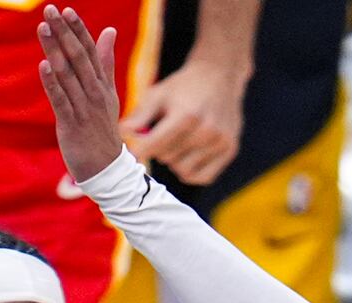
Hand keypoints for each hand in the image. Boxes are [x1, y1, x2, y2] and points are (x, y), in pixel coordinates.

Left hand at [37, 6, 126, 182]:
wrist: (105, 167)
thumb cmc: (102, 128)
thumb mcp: (107, 93)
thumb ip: (105, 62)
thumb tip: (108, 30)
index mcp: (102, 84)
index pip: (91, 51)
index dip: (79, 30)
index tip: (67, 10)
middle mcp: (94, 93)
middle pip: (78, 58)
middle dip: (65, 33)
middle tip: (51, 11)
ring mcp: (83, 109)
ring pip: (68, 75)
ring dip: (55, 51)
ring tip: (43, 29)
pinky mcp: (71, 125)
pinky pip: (60, 101)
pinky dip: (52, 83)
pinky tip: (43, 65)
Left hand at [121, 58, 244, 185]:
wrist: (219, 76)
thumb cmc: (182, 87)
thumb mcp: (158, 94)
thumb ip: (140, 115)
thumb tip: (122, 133)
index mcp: (186, 114)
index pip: (155, 145)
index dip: (140, 150)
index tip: (134, 153)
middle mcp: (207, 130)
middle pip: (168, 158)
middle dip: (160, 150)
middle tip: (162, 136)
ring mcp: (221, 142)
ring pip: (183, 170)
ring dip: (175, 161)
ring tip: (176, 144)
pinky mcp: (230, 149)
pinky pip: (202, 177)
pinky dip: (191, 172)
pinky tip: (187, 156)